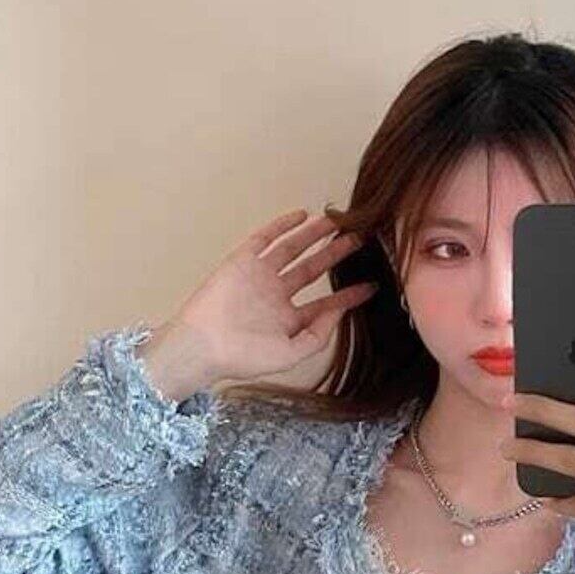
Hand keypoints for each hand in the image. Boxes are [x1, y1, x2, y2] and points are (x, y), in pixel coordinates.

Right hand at [165, 207, 376, 384]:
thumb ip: (318, 334)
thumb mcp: (292, 353)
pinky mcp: (242, 262)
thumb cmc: (243, 357)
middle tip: (358, 239)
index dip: (349, 295)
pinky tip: (302, 216)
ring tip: (336, 222)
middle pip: (312, 269)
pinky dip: (282, 226)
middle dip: (335, 254)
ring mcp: (259, 277)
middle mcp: (276, 296)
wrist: (203, 346)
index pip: (325, 303)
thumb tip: (339, 311)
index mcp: (288, 320)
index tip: (371, 285)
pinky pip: (265, 239)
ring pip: (292, 250)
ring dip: (314, 235)